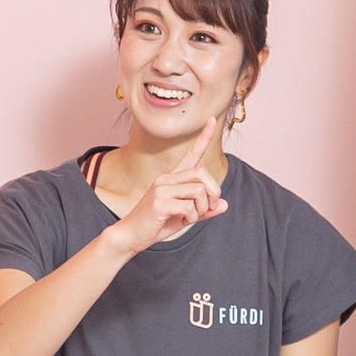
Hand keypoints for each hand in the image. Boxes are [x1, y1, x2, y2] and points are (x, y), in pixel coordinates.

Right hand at [104, 146, 226, 252]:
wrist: (130, 236)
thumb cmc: (156, 224)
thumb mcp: (185, 216)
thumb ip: (204, 210)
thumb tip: (224, 204)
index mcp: (172, 178)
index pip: (192, 153)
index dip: (204, 137)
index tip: (213, 119)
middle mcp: (166, 178)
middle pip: (202, 173)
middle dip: (213, 192)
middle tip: (207, 208)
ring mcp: (161, 188)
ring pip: (199, 190)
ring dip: (202, 208)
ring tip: (191, 217)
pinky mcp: (159, 202)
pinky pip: (189, 207)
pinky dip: (192, 217)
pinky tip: (181, 221)